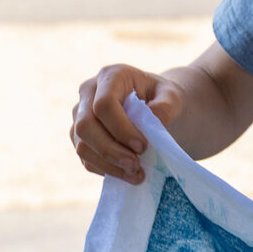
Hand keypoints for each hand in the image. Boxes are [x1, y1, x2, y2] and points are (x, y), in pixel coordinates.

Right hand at [71, 64, 185, 183]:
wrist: (153, 107)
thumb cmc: (161, 98)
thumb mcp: (172, 96)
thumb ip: (166, 106)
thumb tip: (153, 122)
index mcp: (110, 76)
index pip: (103, 104)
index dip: (121, 128)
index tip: (143, 146)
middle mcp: (88, 93)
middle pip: (85, 126)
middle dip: (111, 150)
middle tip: (136, 165)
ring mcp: (80, 116)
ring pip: (82, 145)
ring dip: (108, 165)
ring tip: (136, 174)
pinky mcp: (81, 137)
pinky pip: (86, 158)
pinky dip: (106, 170)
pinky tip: (128, 175)